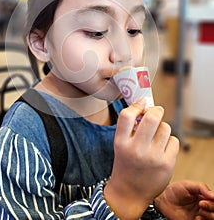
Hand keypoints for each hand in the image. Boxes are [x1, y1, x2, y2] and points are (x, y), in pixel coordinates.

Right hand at [104, 100, 178, 219]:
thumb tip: (144, 104)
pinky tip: (162, 148)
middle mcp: (136, 149)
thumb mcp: (120, 144)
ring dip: (162, 127)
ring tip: (156, 136)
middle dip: (156, 110)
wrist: (130, 192)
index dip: (136, 105)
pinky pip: (174, 140)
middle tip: (155, 111)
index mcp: (121, 143)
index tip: (141, 102)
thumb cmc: (126, 163)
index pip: (126, 115)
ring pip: (165, 127)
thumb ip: (130, 126)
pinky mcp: (167, 164)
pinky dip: (169, 141)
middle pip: (152, 117)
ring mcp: (153, 157)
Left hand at [155, 180, 213, 218]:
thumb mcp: (187, 185)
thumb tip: (213, 195)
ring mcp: (199, 215)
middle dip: (211, 207)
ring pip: (212, 217)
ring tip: (199, 212)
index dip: (212, 201)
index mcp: (203, 196)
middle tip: (201, 204)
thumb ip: (201, 187)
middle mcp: (203, 207)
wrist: (163, 200)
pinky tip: (196, 218)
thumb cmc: (173, 191)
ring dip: (208, 215)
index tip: (205, 200)